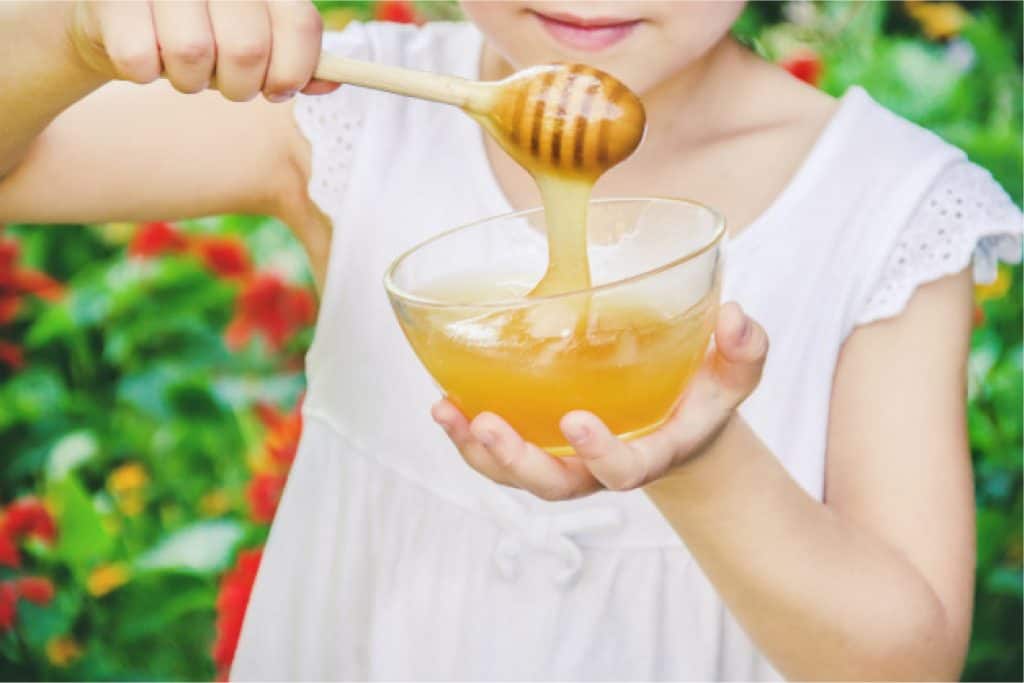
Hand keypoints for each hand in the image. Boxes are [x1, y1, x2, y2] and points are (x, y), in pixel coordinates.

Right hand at [68, 0, 335, 101]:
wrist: (118, 13)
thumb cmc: (201, 27)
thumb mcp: (254, 35)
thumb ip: (295, 56)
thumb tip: (333, 82)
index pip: (299, 24)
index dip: (294, 71)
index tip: (277, 89)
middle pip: (247, 48)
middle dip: (240, 86)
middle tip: (226, 83)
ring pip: (192, 55)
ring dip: (190, 81)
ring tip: (182, 66)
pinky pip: (140, 61)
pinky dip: (145, 73)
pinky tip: (145, 54)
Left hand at [431, 302, 769, 500]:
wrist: (678, 416)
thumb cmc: (702, 392)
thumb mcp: (734, 371)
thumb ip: (744, 349)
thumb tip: (735, 318)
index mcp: (652, 452)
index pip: (627, 468)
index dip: (601, 453)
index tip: (575, 420)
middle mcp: (602, 466)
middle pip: (555, 485)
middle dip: (518, 462)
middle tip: (488, 424)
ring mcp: (566, 461)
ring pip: (516, 474)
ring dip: (477, 450)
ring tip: (446, 412)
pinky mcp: (541, 444)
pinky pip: (499, 455)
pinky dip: (467, 436)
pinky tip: (445, 405)